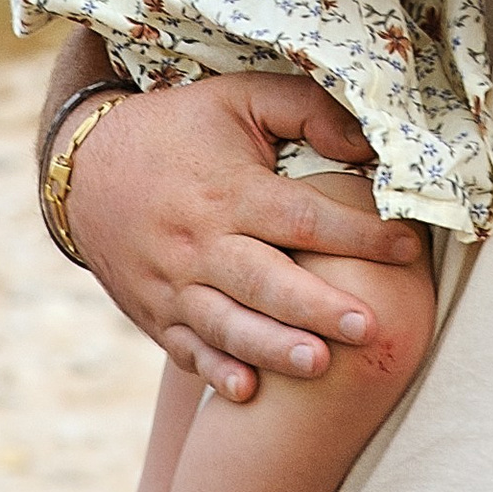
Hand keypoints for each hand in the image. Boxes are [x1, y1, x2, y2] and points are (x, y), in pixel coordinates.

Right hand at [62, 68, 424, 400]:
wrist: (84, 168)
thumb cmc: (180, 130)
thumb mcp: (239, 99)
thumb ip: (306, 111)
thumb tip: (368, 145)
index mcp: (229, 191)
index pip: (301, 217)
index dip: (357, 233)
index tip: (408, 246)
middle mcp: (199, 243)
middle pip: (265, 280)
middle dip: (317, 306)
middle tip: (368, 327)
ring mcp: (173, 285)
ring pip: (226, 324)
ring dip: (272, 348)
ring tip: (318, 365)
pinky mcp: (154, 315)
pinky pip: (185, 350)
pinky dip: (214, 371)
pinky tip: (246, 392)